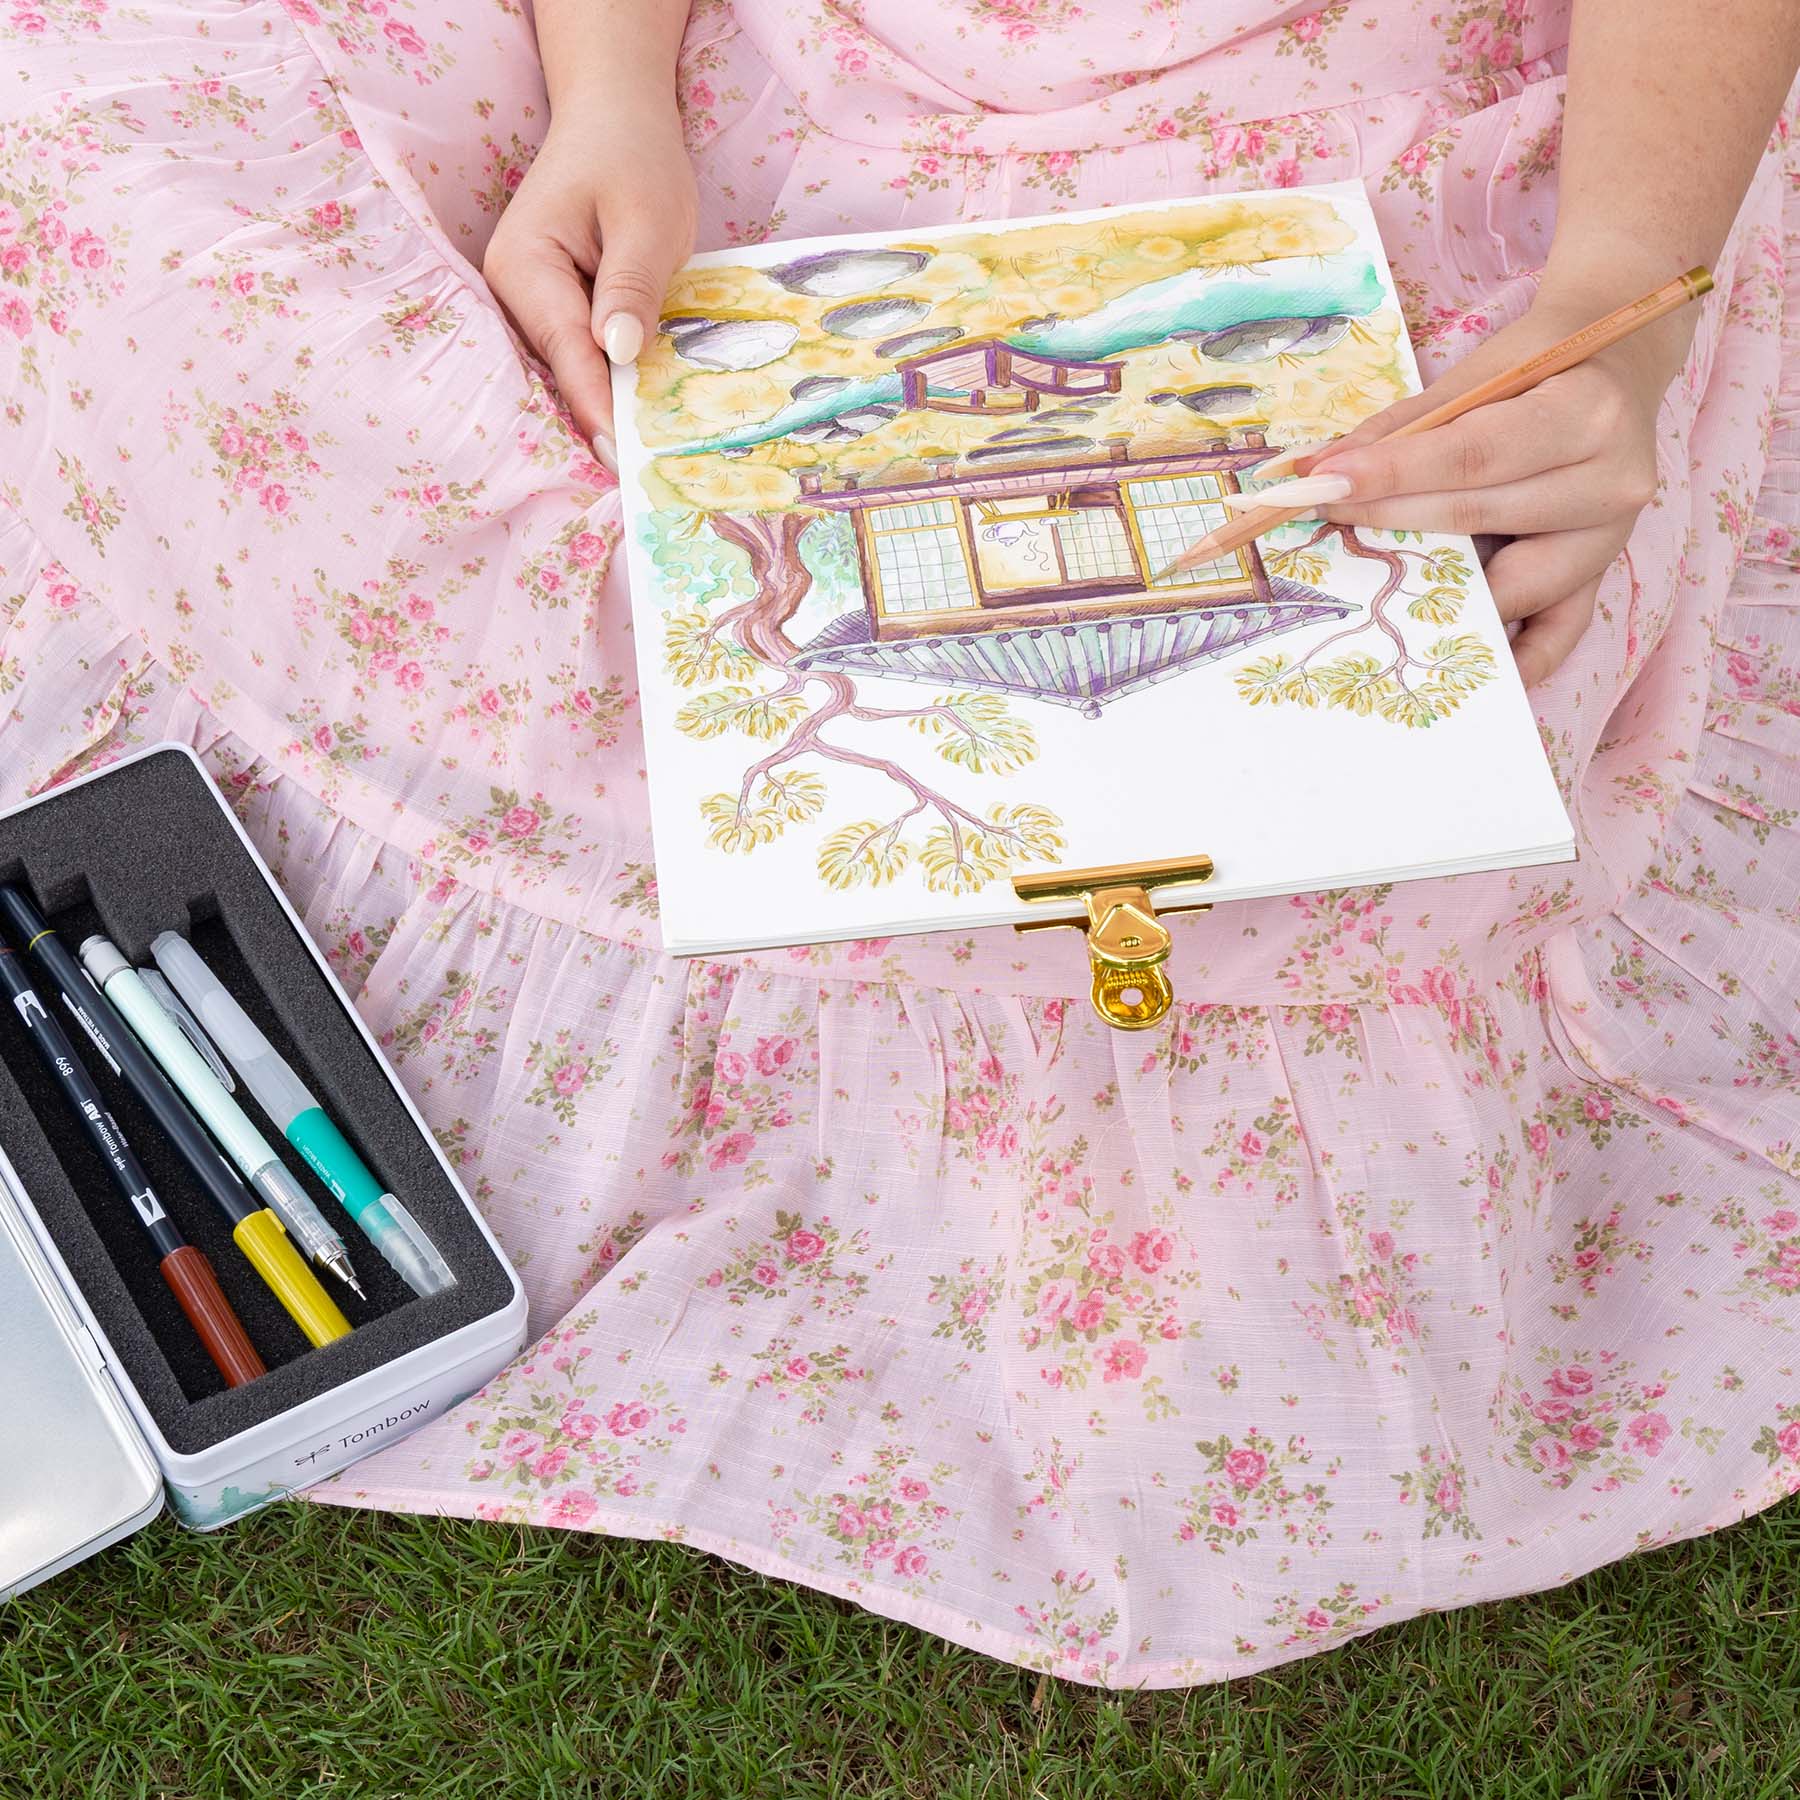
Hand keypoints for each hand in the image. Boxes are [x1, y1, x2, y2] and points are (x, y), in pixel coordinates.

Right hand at [482, 104, 696, 465]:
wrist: (616, 115)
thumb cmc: (632, 157)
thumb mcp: (647, 220)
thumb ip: (631, 287)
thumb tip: (619, 354)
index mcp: (524, 267)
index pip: (567, 353)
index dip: (599, 408)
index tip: (625, 458)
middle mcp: (513, 291)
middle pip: (563, 371)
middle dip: (603, 418)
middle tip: (645, 475)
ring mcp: (530, 303)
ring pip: (572, 371)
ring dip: (609, 406)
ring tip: (649, 457)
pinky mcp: (555, 309)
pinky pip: (583, 358)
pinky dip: (612, 382)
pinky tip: (644, 415)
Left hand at [1279, 289, 1690, 685]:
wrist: (1619, 367)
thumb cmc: (1542, 367)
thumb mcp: (1477, 377)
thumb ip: (1402, 428)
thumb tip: (1319, 472)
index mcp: (1587, 413)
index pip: (1472, 455)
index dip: (1391, 473)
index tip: (1324, 482)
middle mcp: (1611, 481)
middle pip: (1479, 517)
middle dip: (1389, 519)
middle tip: (1323, 515)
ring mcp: (1610, 538)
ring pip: (1508, 582)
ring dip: (1429, 585)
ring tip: (1364, 576)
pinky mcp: (1601, 575)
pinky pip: (1557, 634)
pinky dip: (1512, 660)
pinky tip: (1459, 665)